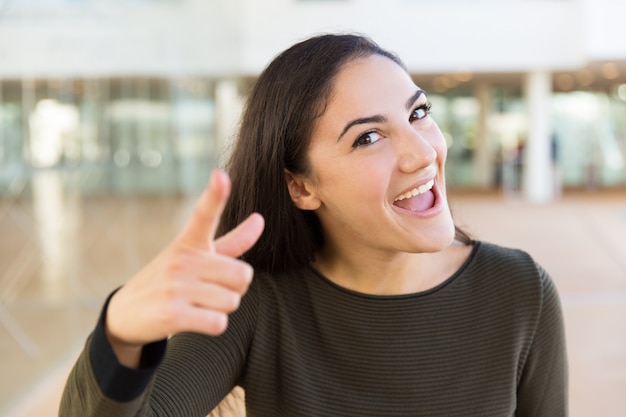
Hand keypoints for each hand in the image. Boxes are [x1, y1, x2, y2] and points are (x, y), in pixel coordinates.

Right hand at [105, 170, 263, 365]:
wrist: (125, 314)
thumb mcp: (196, 256)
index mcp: (189, 242)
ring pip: (232, 301)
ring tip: (198, 305)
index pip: (205, 213)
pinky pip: (219, 322)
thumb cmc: (171, 281)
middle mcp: (182, 259)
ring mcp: (175, 285)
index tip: (220, 175)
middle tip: (212, 290)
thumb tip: (261, 219)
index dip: (215, 194)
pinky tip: (195, 320)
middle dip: (235, 289)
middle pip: (243, 275)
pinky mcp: (172, 314)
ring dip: (222, 309)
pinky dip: (214, 325)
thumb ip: (232, 242)